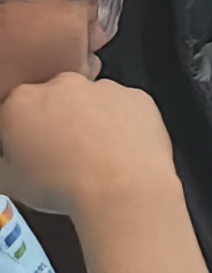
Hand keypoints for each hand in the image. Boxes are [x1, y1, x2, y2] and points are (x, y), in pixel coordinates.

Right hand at [0, 71, 180, 220]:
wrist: (121, 187)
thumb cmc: (62, 185)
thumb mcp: (10, 182)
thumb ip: (5, 162)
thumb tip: (10, 160)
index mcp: (22, 102)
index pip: (14, 112)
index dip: (21, 133)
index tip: (29, 150)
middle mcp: (63, 86)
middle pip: (54, 100)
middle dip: (55, 120)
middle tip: (62, 152)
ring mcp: (104, 87)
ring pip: (91, 101)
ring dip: (90, 120)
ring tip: (96, 154)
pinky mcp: (137, 96)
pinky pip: (124, 107)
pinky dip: (122, 123)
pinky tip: (121, 149)